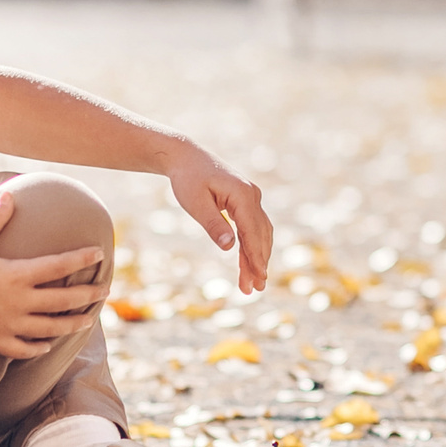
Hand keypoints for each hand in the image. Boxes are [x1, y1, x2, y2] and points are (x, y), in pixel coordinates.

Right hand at [0, 192, 110, 358]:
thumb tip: (9, 195)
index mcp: (16, 275)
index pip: (59, 265)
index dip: (82, 259)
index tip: (99, 253)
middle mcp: (19, 303)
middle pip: (64, 301)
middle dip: (88, 295)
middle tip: (105, 290)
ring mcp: (11, 326)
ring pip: (52, 328)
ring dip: (73, 323)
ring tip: (87, 320)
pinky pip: (27, 349)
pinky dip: (40, 347)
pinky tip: (48, 344)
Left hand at [165, 142, 272, 293]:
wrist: (186, 157)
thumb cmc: (188, 179)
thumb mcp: (196, 203)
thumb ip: (213, 225)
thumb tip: (230, 247)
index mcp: (243, 195)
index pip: (252, 232)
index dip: (256, 257)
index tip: (259, 278)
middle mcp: (252, 196)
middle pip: (260, 235)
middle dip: (258, 263)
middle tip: (255, 289)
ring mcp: (251, 198)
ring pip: (259, 233)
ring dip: (257, 258)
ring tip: (251, 284)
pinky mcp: (245, 201)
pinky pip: (252, 227)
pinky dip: (251, 246)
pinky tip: (248, 263)